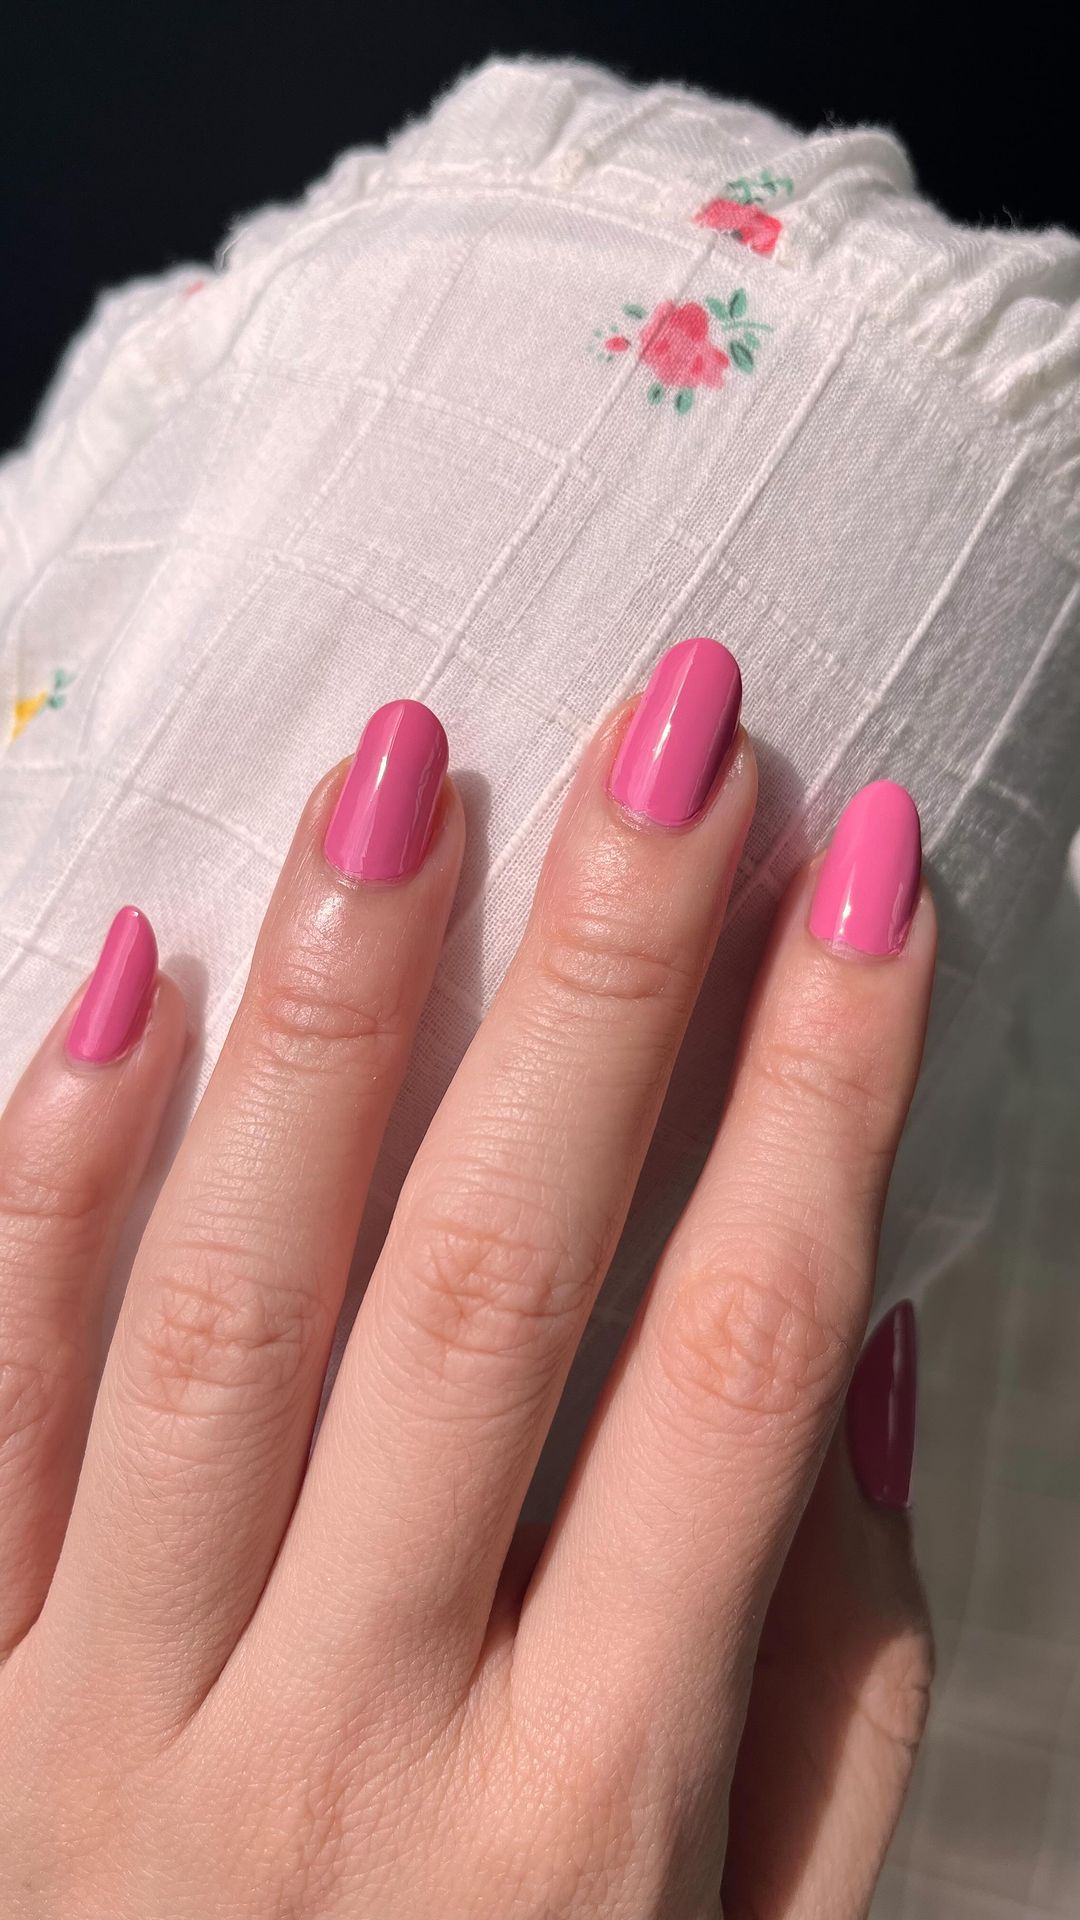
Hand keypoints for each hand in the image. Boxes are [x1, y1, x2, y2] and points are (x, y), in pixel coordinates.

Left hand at [0, 640, 932, 1917]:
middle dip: (606, 981)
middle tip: (666, 733)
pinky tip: (125, 972)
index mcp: (582, 1827)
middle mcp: (342, 1754)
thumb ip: (820, 1697)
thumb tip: (865, 1354)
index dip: (820, 1094)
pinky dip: (45, 1179)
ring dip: (336, 1014)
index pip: (740, 1364)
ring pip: (233, 1300)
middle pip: (501, 1283)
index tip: (865, 873)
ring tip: (410, 773)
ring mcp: (100, 1723)